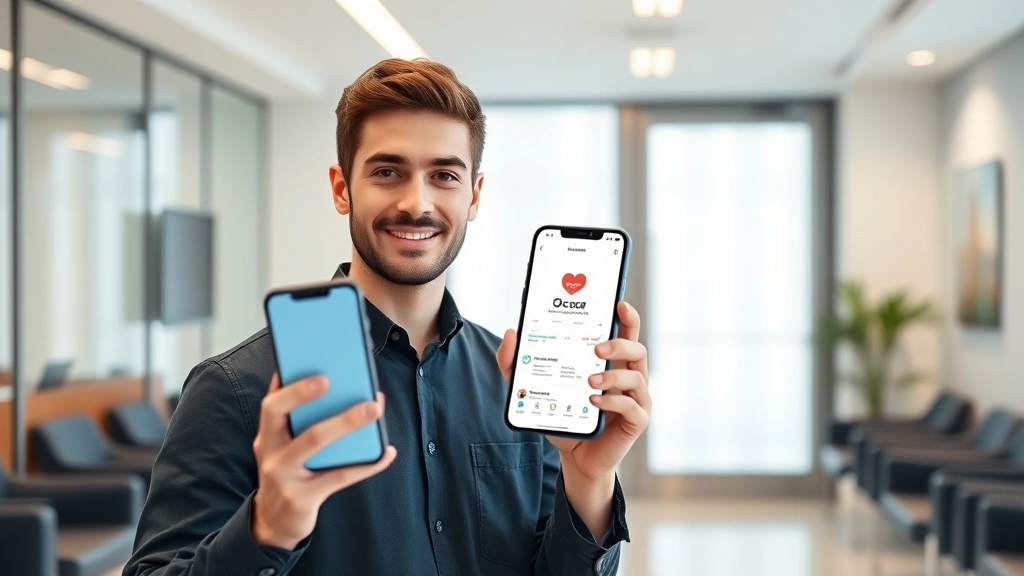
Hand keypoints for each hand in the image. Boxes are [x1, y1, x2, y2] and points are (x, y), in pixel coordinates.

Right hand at [251, 374, 396, 549]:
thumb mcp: (283, 447)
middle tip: (334, 379)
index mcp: (267, 436)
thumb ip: (298, 420)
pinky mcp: (303, 498)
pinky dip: (368, 464)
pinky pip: (340, 476)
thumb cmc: (288, 473)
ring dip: (347, 422)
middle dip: (305, 395)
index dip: (289, 387)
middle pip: (284, 417)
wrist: (274, 521)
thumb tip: (332, 384)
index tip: (312, 367)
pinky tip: (386, 453)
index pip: (271, 405)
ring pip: (315, 442)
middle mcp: (271, 453)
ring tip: (374, 408)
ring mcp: (284, 477)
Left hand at [496, 300, 650, 482]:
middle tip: (597, 348)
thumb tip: (511, 333)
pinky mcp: (637, 420)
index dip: (627, 316)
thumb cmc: (565, 417)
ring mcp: (636, 398)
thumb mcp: (534, 388)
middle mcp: (628, 376)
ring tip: (589, 381)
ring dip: (613, 376)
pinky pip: (632, 406)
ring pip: (637, 376)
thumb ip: (516, 364)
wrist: (576, 457)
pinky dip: (613, 401)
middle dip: (620, 342)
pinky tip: (593, 401)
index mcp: (611, 362)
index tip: (618, 303)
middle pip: (637, 348)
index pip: (626, 332)